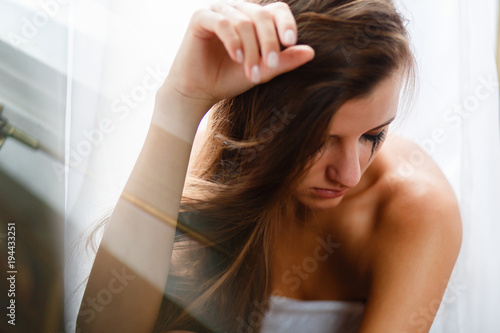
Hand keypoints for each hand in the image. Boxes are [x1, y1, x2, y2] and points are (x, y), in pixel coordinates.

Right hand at [162, 0, 314, 114]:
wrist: (199, 91)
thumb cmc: (229, 80)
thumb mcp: (262, 71)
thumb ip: (284, 61)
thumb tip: (311, 52)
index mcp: (254, 18)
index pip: (276, 10)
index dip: (286, 23)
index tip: (291, 42)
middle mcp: (237, 10)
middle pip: (262, 15)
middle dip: (269, 42)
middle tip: (271, 65)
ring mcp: (219, 11)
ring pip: (244, 22)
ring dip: (251, 49)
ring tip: (251, 72)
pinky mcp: (201, 18)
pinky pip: (223, 23)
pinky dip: (233, 41)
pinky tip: (237, 58)